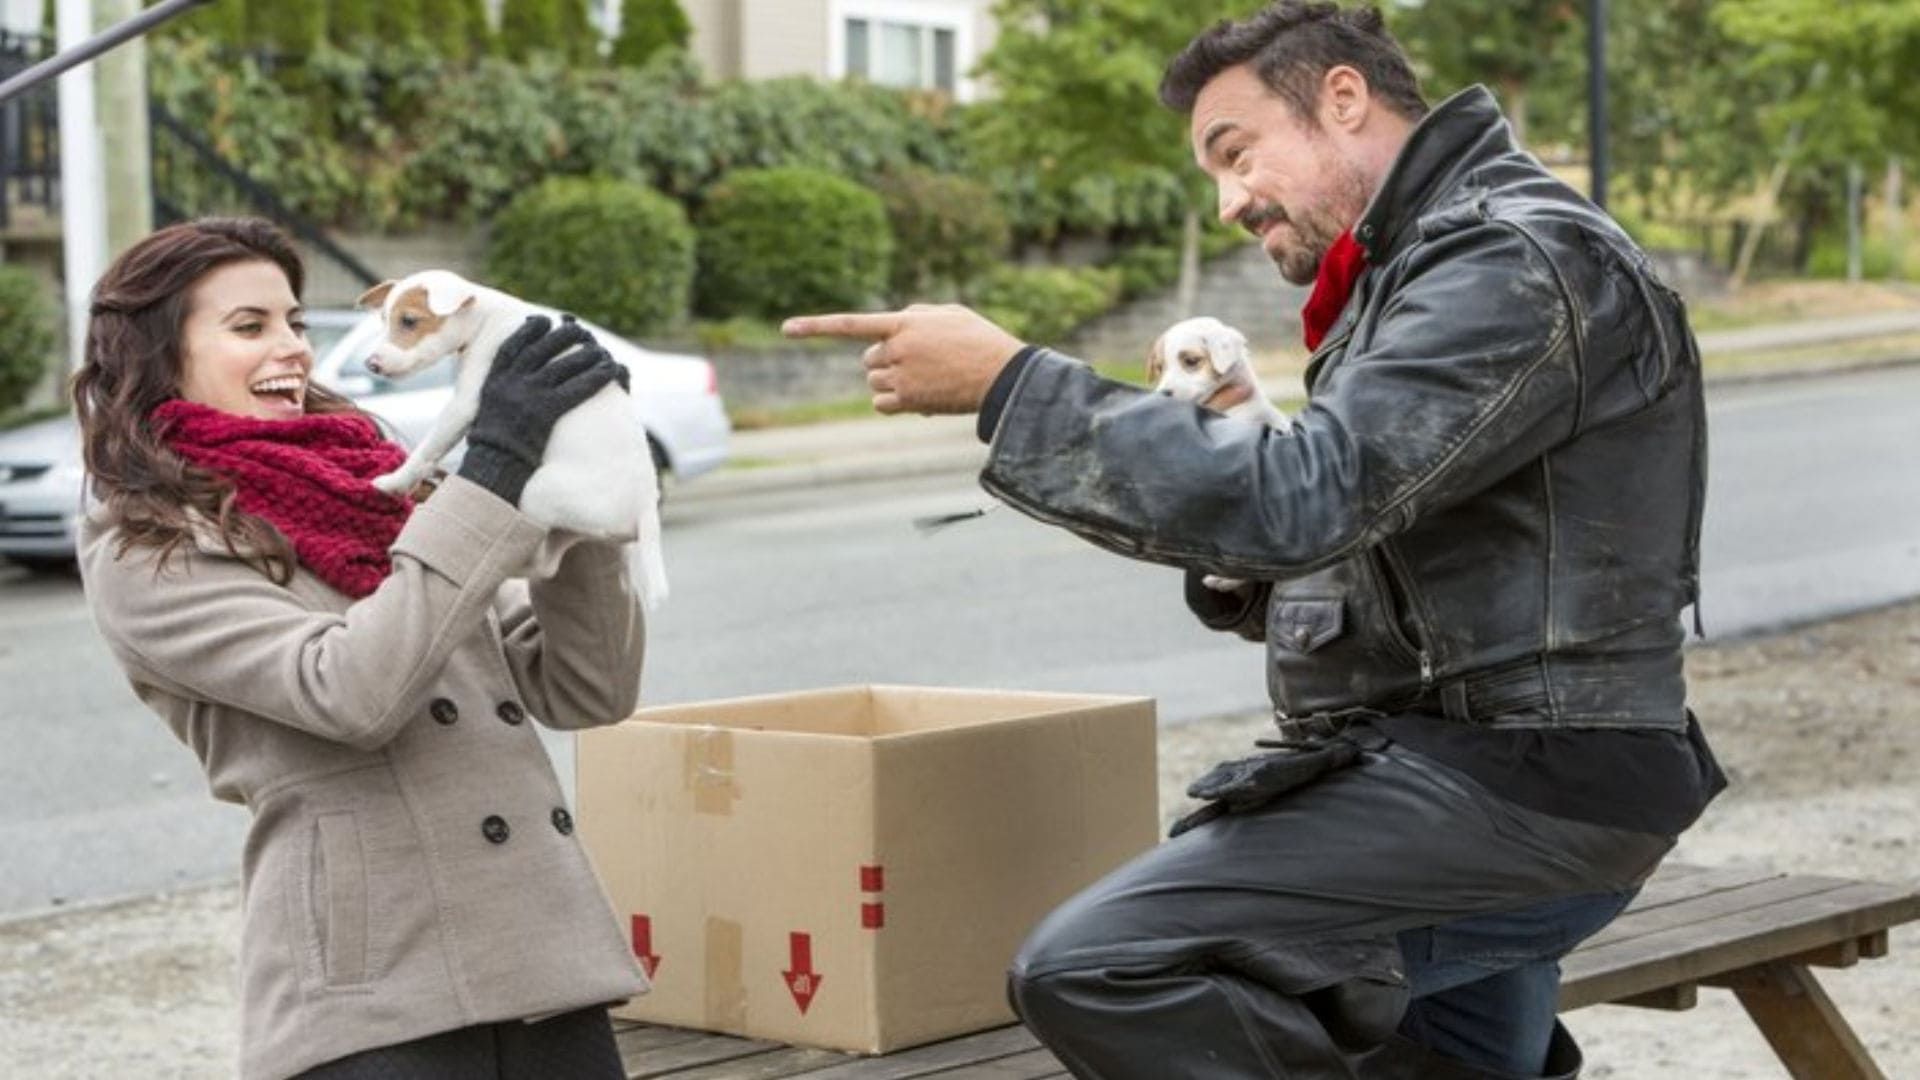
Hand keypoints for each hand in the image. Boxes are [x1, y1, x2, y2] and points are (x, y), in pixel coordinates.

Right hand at [458, 315, 622, 505]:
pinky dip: (596, 376)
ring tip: (601, 349)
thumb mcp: (489, 407)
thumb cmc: (496, 441)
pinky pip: (576, 388)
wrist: (495, 466)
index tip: (543, 320)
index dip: (530, 330)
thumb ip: (501, 387)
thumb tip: (519, 373)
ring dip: (586, 354)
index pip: (513, 344)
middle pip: (542, 348)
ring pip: (563, 365)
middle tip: (580, 330)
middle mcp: (511, 383)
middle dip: (563, 336)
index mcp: (495, 379)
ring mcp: (528, 395)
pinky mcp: (546, 411)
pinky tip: (611, 370)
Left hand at [781, 304, 1025, 414]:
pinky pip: (881, 404)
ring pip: (874, 382)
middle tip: (920, 364)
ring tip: (927, 379)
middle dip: (887, 362)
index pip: (851, 323)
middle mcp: (896, 348)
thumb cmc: (980, 341)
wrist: (1002, 375)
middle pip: (868, 359)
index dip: (815, 326)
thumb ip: (917, 313)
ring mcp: (901, 376)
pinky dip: (894, 402)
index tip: (785, 330)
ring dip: (892, 382)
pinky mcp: (908, 400)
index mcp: (904, 322)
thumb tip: (896, 320)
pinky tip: (920, 396)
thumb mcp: (950, 314)